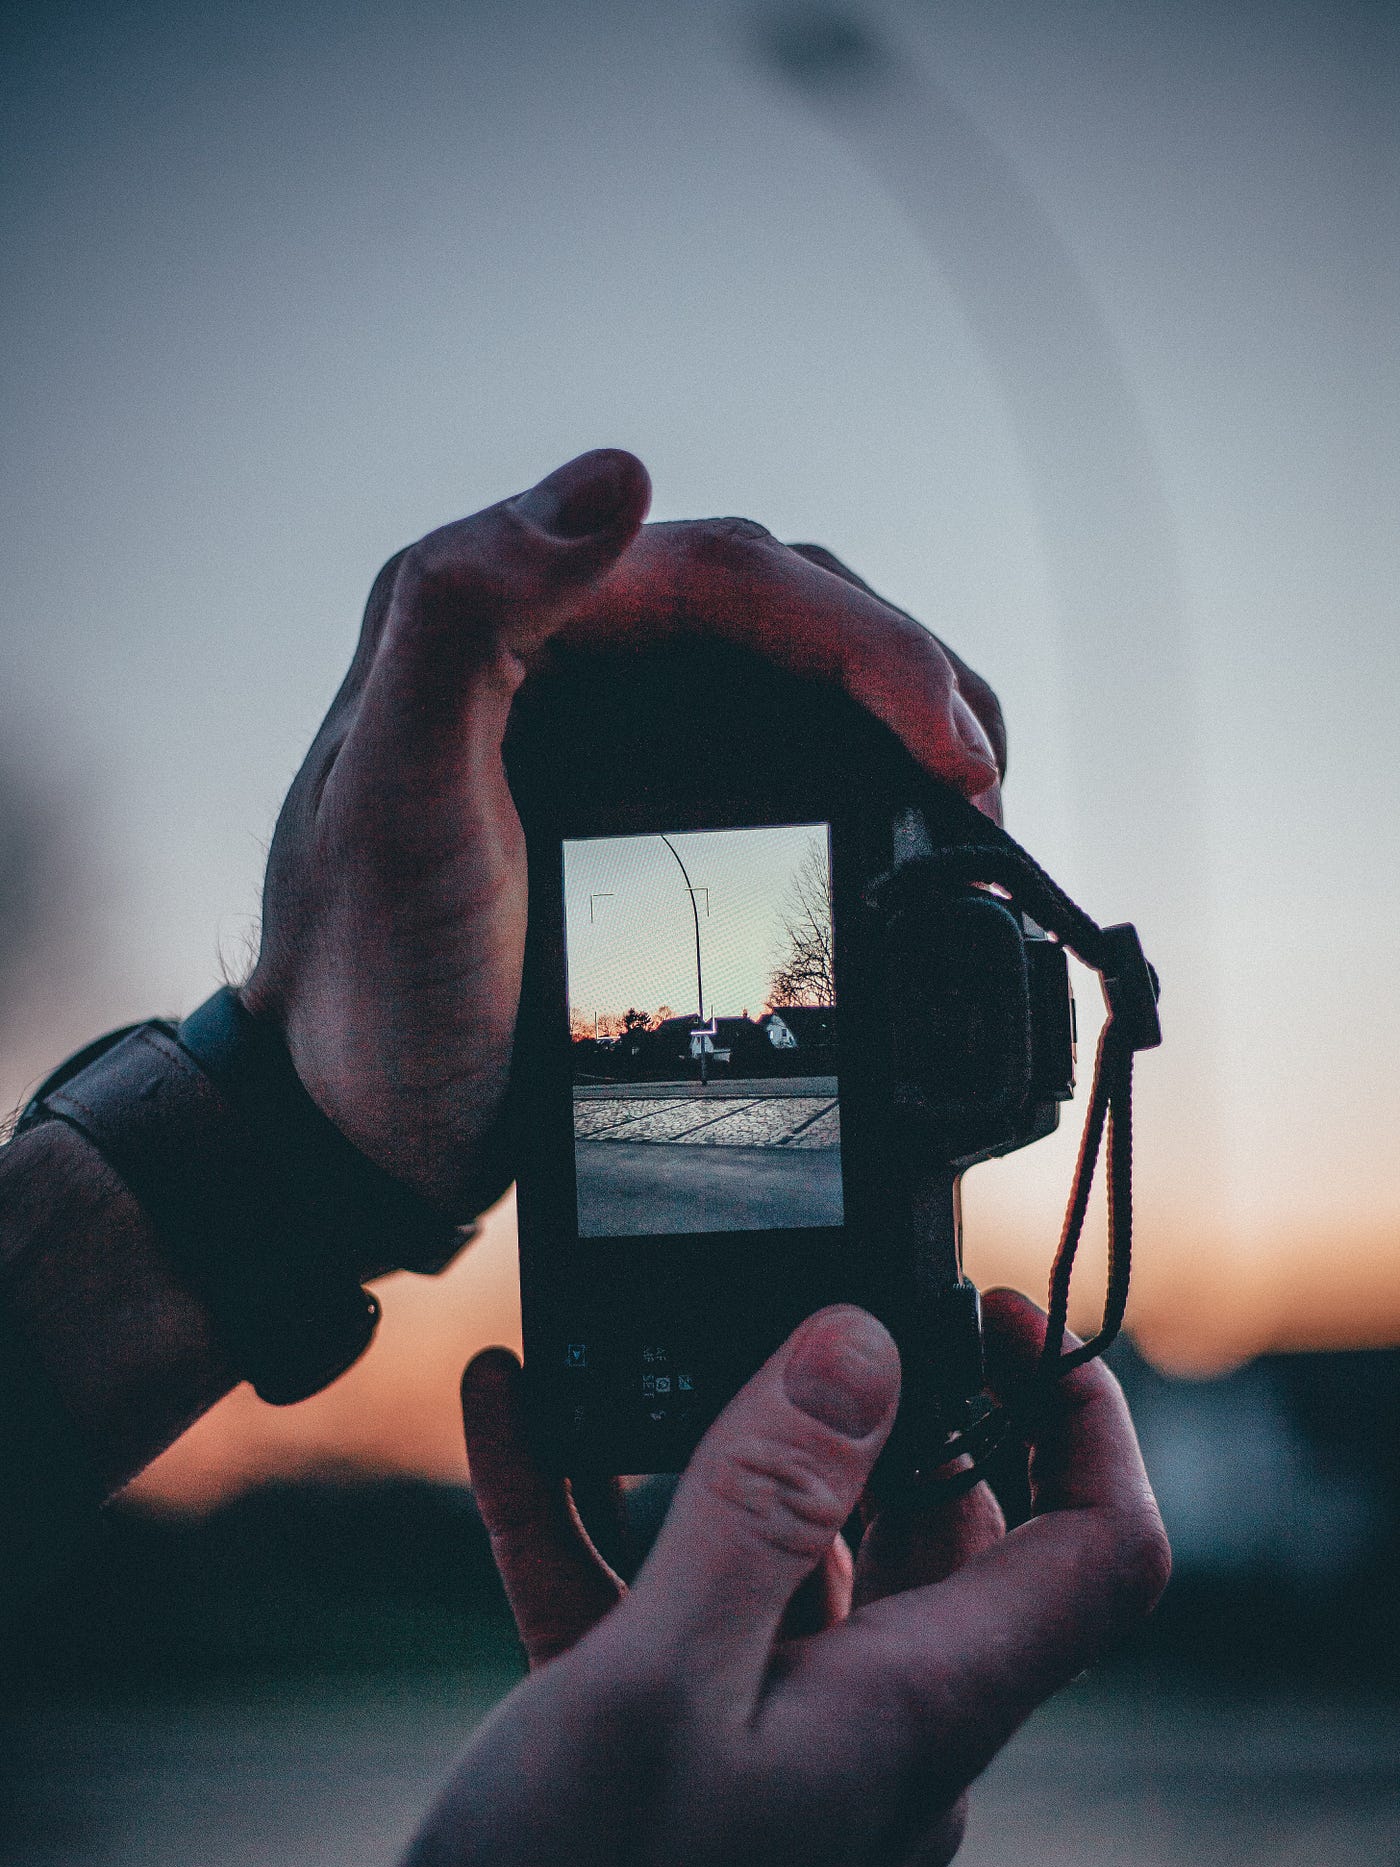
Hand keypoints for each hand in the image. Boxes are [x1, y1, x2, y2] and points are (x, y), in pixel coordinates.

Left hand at [243, 452, 1002, 1213]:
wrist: (358, 1129)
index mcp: (491, 606)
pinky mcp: (633, 790)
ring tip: (970, 788)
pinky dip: (856, 759)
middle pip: (777, 604)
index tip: (951, 748)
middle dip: (902, 673)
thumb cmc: (368, 984)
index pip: (727, 575)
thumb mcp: (400, 802)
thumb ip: (466, 616)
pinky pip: (773, 735)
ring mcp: (599, 716)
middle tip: (981, 779)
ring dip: (895, 706)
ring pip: (787, 662)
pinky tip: (905, 808)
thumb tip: (616, 475)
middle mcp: (550, 638)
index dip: (865, 646)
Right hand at [356, 1292, 1168, 1866]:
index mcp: (915, 1709)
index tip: (993, 1311)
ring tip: (620, 1342)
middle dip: (870, 1399)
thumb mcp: (656, 1690)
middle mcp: (875, 1729)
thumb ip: (761, 1511)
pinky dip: (602, 1521)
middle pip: (932, 1528)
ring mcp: (779, 1752)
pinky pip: (669, 1612)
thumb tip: (862, 1345)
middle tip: (785, 1292)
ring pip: (786, 1558)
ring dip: (706, 1447)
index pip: (1092, 1549)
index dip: (1077, 1414)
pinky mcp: (686, 1770)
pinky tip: (509, 1424)